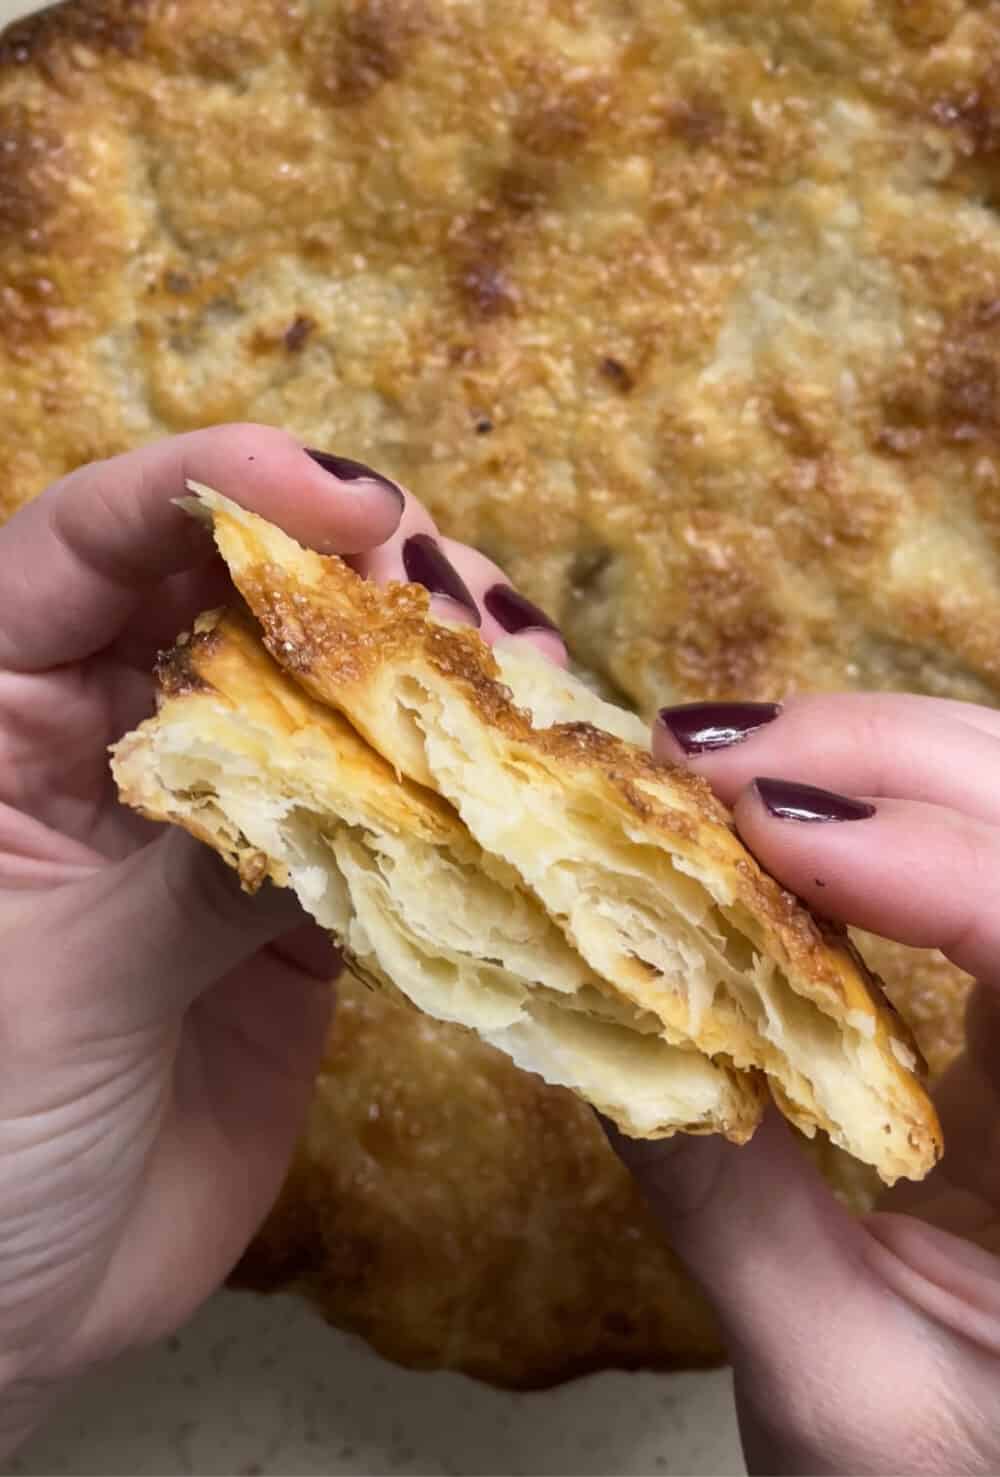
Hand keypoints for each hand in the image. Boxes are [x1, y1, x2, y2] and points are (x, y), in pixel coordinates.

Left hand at [0, 426, 565, 1454]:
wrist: (19, 1304)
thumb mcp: (61, 981)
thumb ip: (199, 861)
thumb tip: (346, 766)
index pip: (85, 546)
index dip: (209, 487)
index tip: (343, 500)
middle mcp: (105, 738)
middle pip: (228, 595)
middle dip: (346, 573)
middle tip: (456, 592)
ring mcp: (212, 818)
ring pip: (320, 697)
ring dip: (416, 674)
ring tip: (514, 663)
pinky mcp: (291, 903)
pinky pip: (376, 819)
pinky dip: (447, 797)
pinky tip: (520, 773)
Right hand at [612, 694, 999, 1475]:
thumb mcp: (837, 1390)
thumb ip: (723, 1203)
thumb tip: (601, 1007)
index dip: (926, 858)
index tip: (757, 825)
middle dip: (887, 760)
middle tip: (709, 761)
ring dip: (877, 767)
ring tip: (724, 774)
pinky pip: (963, 877)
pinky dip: (865, 823)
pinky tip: (769, 829)